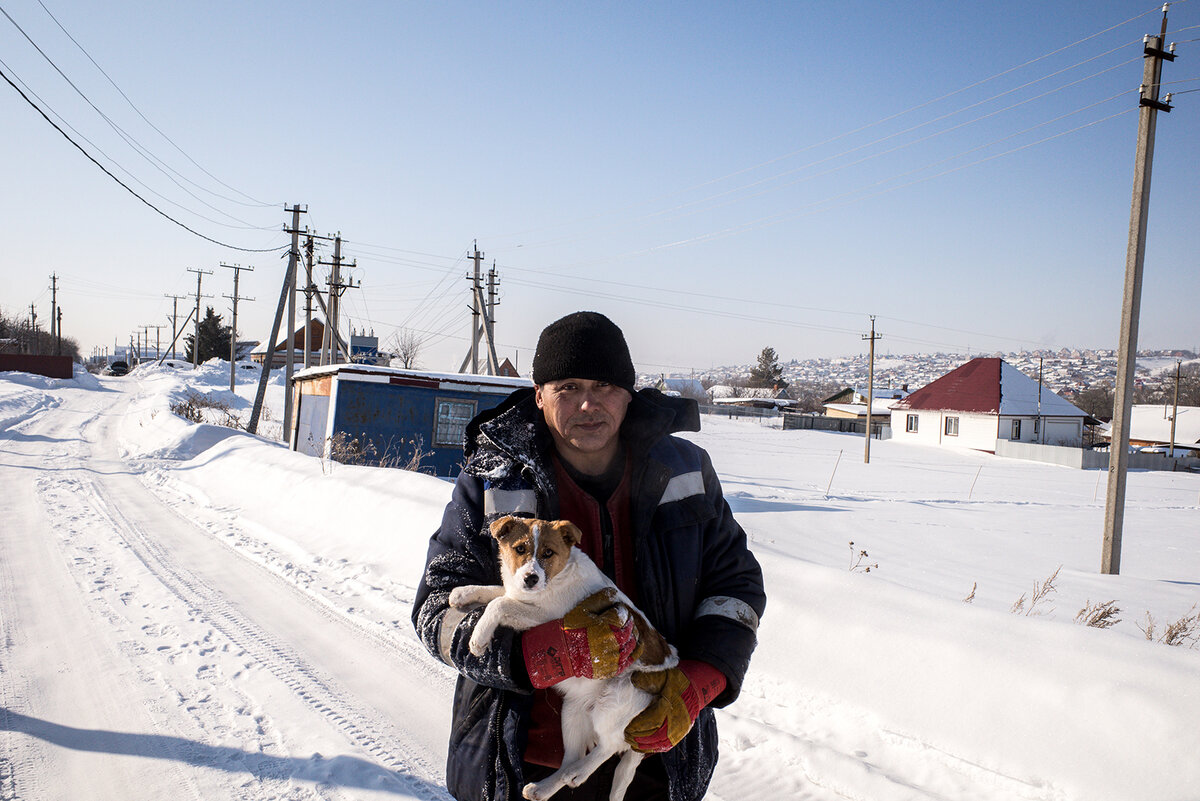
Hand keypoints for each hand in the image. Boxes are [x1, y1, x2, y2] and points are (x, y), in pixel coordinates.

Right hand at [522, 588, 641, 687]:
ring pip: (633, 642)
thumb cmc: (572, 629)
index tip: (614, 610)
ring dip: (632, 634)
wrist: (563, 652)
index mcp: (608, 625)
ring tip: (626, 630)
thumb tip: (615, 592)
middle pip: (630, 627)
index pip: (623, 614)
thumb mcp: (584, 608)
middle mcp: (615, 641)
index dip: (619, 610)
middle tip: (619, 619)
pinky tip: (635, 644)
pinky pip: (632, 658)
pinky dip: (636, 650)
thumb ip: (601, 598)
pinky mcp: (614, 667)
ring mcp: (615, 656)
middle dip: (626, 621)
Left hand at [625, 660, 726, 752]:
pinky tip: (642, 747)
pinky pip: (666, 746)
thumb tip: (634, 680)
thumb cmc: (677, 682)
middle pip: (656, 735)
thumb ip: (649, 678)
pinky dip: (653, 749)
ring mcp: (680, 729)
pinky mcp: (680, 734)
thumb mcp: (663, 675)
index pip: (653, 720)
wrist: (695, 689)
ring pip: (660, 743)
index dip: (639, 726)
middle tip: (626, 736)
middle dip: (639, 738)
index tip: (627, 728)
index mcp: (671, 706)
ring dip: (644, 745)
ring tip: (632, 742)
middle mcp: (677, 720)